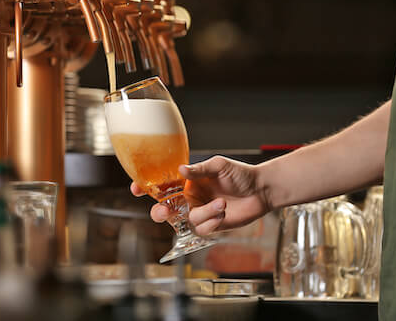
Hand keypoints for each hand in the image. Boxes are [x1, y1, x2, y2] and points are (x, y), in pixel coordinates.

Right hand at [131, 156, 270, 234]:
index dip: (145, 187)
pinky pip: (202, 229)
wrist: (260, 190)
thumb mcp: (218, 165)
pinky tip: (224, 211)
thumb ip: (199, 169)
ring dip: (204, 213)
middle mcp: (189, 198)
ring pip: (188, 220)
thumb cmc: (239, 173)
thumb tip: (180, 169)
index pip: (161, 186)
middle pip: (164, 210)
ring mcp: (199, 212)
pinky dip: (213, 221)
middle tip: (166, 212)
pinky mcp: (211, 225)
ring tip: (221, 203)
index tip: (135, 188)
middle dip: (160, 213)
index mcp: (186, 182)